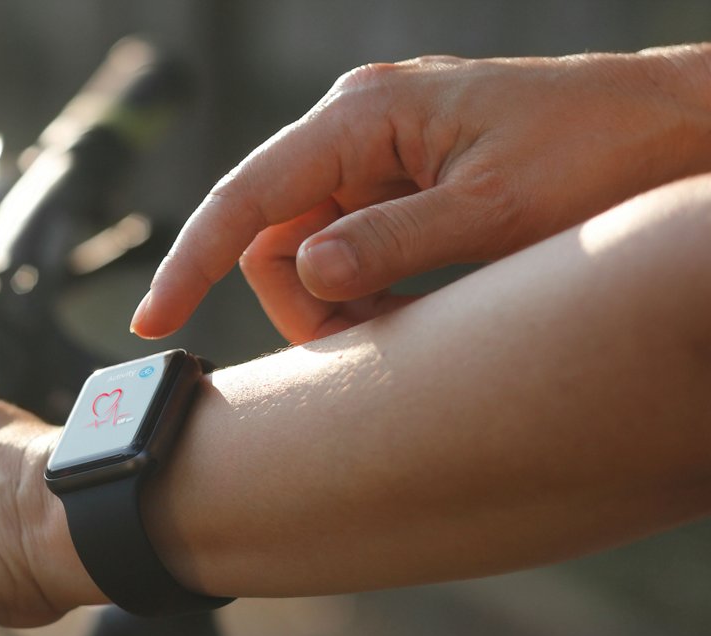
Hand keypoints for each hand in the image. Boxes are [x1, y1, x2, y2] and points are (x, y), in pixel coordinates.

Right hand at [132, 45, 710, 342]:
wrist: (679, 131)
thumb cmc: (602, 153)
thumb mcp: (497, 210)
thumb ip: (392, 243)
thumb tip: (304, 273)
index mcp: (365, 115)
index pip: (248, 195)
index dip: (191, 262)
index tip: (152, 322)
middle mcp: (358, 128)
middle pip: (272, 233)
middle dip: (302, 302)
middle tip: (366, 345)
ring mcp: (380, 156)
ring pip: (308, 250)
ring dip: (339, 304)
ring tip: (410, 322)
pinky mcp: (403, 183)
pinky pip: (350, 247)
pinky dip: (367, 291)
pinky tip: (418, 303)